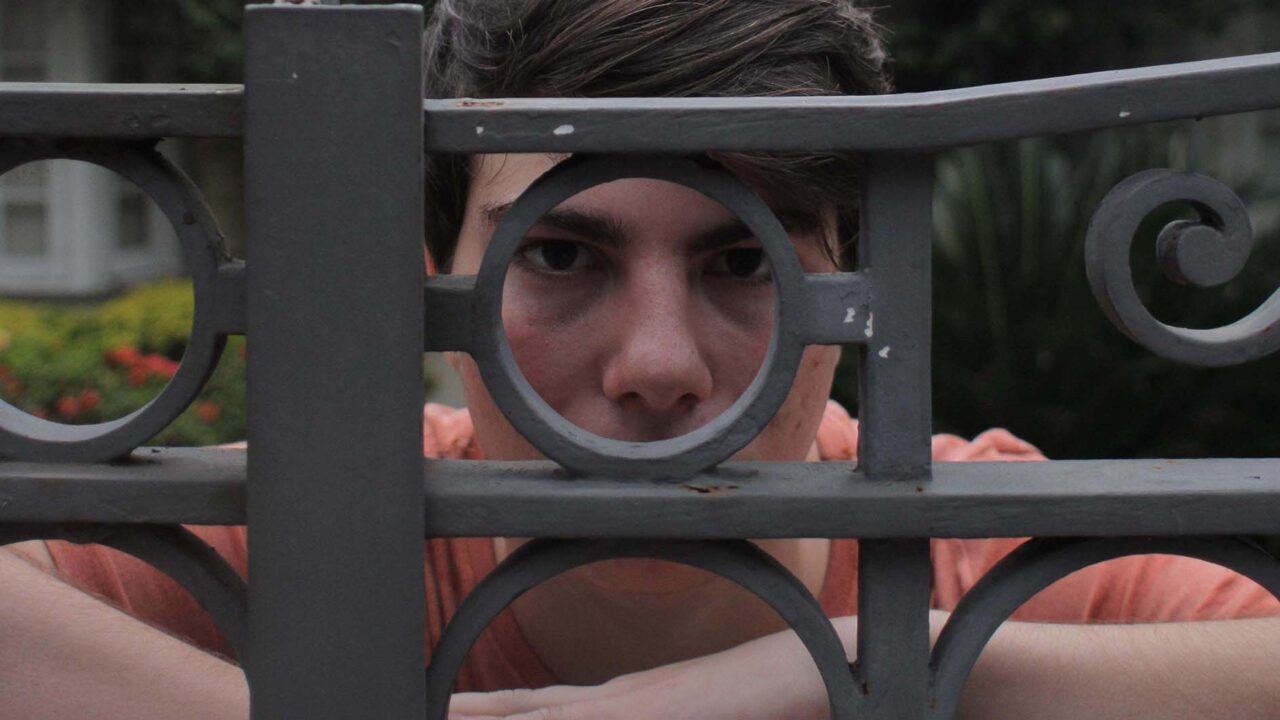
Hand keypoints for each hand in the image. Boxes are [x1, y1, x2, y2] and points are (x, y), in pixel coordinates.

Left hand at [448, 623, 838, 719]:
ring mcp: (636, 700)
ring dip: (494, 713)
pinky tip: (509, 716)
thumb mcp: (694, 713)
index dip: (501, 710)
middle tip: (427, 707)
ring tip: (440, 712)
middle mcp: (623, 695)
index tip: (457, 711)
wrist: (812, 666)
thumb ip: (663, 713)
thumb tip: (658, 709)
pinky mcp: (653, 707)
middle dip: (479, 711)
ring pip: (547, 712)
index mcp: (631, 699)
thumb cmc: (763, 698)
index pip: (550, 708)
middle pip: (533, 705)